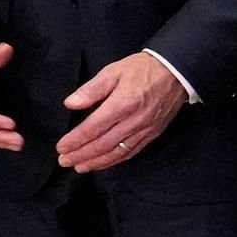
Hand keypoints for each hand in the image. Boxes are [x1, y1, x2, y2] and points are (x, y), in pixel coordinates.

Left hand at [59, 51, 185, 172]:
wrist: (175, 73)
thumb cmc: (141, 69)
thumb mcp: (112, 71)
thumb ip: (91, 90)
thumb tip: (70, 104)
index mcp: (121, 105)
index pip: (93, 128)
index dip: (76, 140)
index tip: (61, 148)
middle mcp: (133, 122)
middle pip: (103, 144)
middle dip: (81, 155)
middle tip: (64, 161)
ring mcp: (144, 131)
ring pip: (117, 153)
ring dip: (96, 162)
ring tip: (79, 167)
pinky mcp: (152, 135)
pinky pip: (131, 152)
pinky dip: (114, 161)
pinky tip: (103, 164)